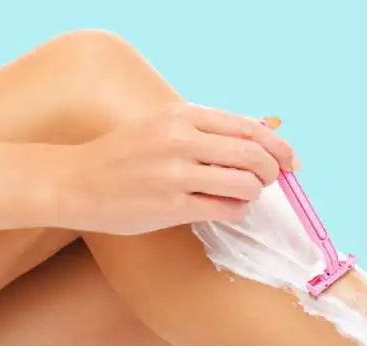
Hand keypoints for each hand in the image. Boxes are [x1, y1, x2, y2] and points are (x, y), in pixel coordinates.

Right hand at [54, 101, 297, 234]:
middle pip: (254, 155)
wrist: (75, 182)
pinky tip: (228, 207)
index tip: (290, 160)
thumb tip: (262, 131)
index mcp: (182, 114)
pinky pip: (226, 209)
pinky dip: (237, 209)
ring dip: (255, 192)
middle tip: (270, 181)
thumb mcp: (163, 125)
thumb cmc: (124, 155)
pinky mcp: (171, 207)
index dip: (279, 145)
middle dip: (272, 171)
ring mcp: (176, 174)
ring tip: (245, 194)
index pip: (249, 127)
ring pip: (245, 183)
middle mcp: (181, 140)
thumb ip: (207, 128)